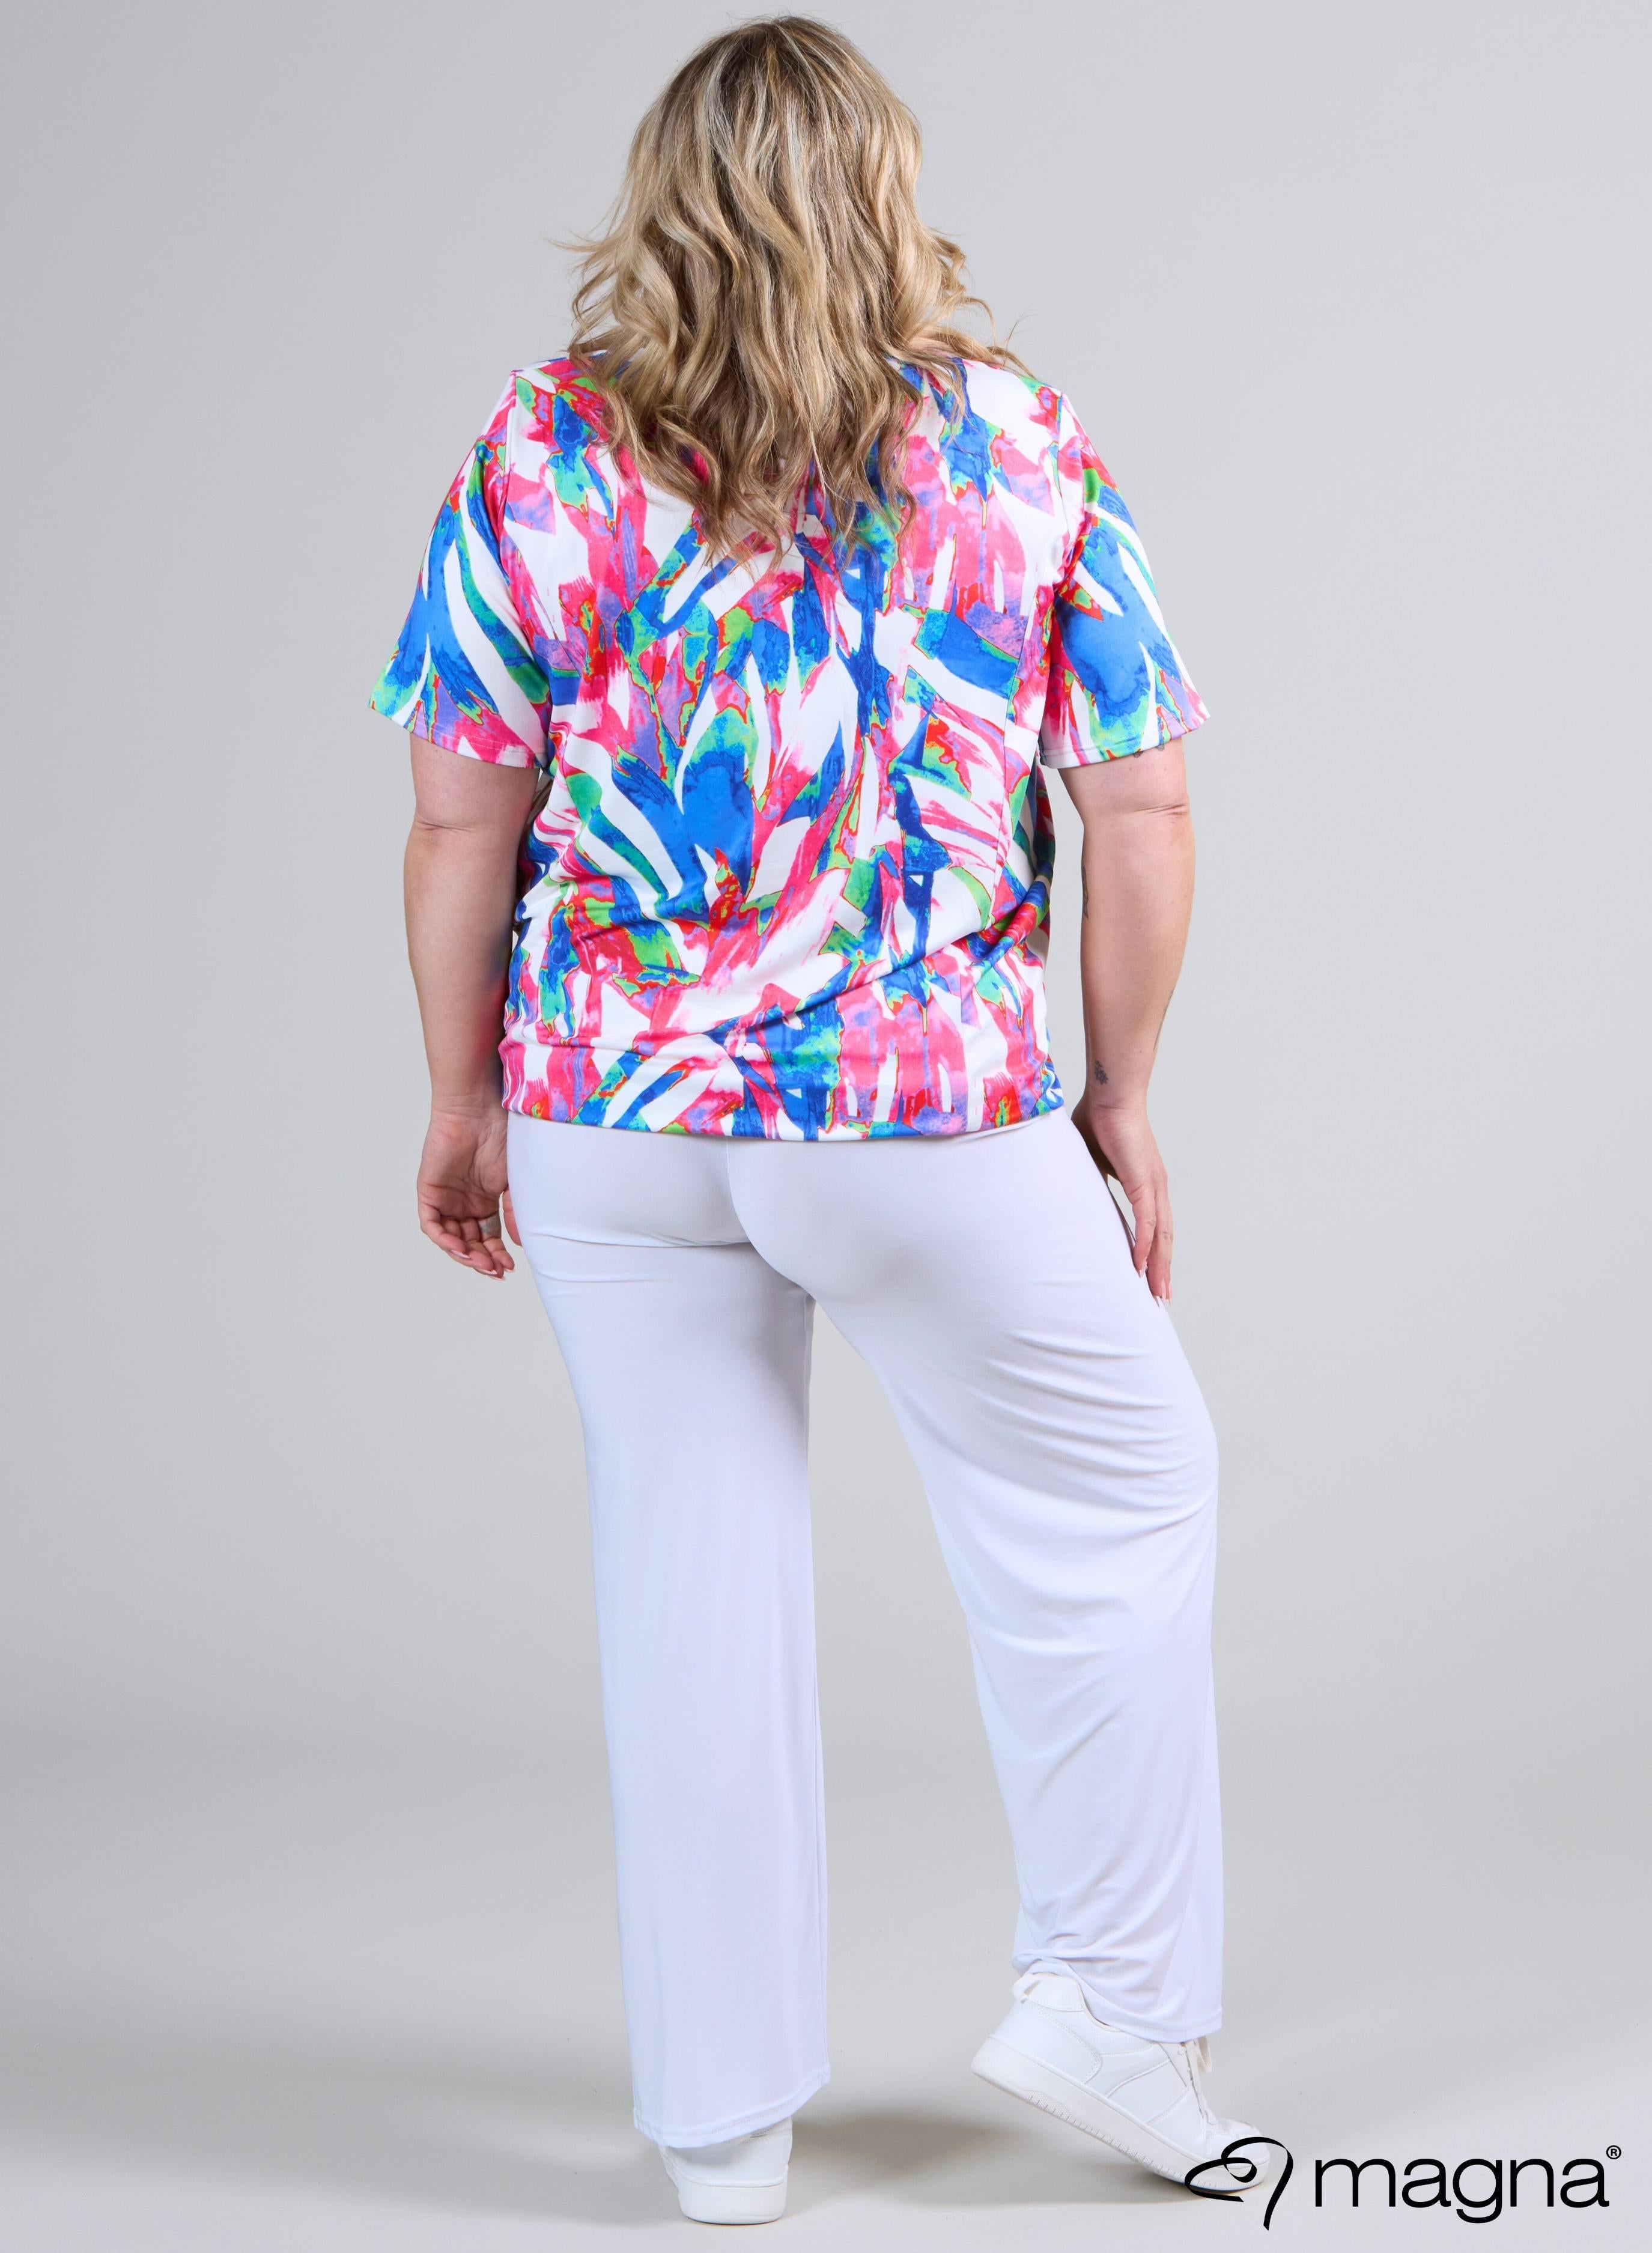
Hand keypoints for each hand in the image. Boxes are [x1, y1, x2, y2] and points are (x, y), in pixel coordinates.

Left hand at [416, 1108, 520, 1278]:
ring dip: (465, 1255)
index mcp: (485, 1200)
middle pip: (470, 1242)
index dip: (497, 1255)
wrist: (480, 1110)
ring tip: (483, 1264)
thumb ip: (514, 1213)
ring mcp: (446, 1198)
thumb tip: (519, 1245)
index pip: (488, 1237)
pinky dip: (444, 1240)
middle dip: (483, 1260)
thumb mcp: (514, 1182)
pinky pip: (432, 1225)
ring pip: (450, 1238)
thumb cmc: (502, 1136)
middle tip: (496, 1271)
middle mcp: (464, 1202)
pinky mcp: (429, 1191)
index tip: (510, 1268)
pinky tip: (461, 1249)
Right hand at [1070, 1094, 1173, 1300]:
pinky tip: (1140, 1267)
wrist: (1109, 1095)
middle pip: (1164, 1236)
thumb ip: (1090, 1180)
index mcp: (1145, 1181)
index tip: (1149, 1273)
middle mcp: (1155, 1187)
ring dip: (1159, 1265)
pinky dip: (1145, 1246)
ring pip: (1161, 1235)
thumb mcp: (1091, 1161)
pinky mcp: (1144, 1182)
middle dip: (1163, 1268)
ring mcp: (1153, 1185)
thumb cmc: (1098, 1119)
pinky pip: (1147, 1222)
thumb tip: (1077, 1194)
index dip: (1153, 1249)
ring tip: (1157, 1292)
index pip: (1154, 1223)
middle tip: (1162, 1296)